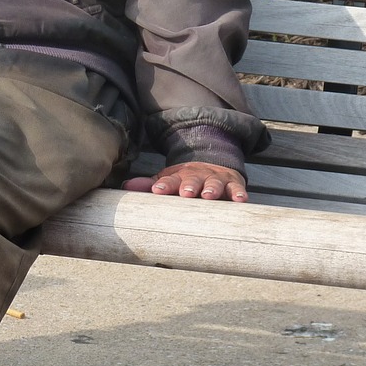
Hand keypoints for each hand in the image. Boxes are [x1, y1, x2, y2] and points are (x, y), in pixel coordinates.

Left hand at [123, 162, 248, 201]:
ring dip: (212, 189)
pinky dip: (239, 194)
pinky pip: (237, 189)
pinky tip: (240, 200)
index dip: (163, 185)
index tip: (157, 191)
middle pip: (192, 180)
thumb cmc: (184, 181)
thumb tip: (125, 186)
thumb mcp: (167, 180)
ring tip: (209, 196)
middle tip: (185, 193)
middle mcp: (197, 176)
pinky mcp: (234, 184)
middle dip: (189, 186)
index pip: (168, 180)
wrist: (212, 165)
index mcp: (178, 176)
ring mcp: (216, 179)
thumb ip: (147, 185)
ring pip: (215, 183)